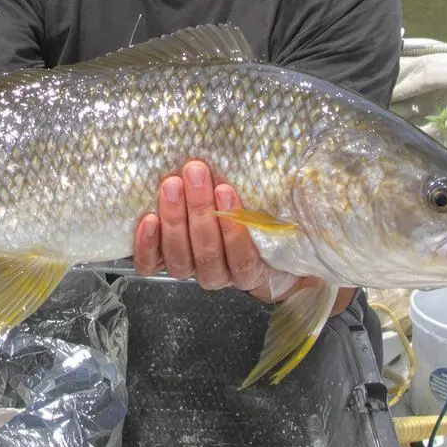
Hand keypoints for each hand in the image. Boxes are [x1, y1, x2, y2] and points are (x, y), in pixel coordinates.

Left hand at [132, 160, 356, 315]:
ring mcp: (191, 272)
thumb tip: (300, 170)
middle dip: (200, 212)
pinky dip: (146, 246)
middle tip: (195, 172)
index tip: (227, 189)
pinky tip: (147, 220)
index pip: (243, 260)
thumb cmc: (260, 221)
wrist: (236, 241)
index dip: (233, 229)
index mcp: (252, 271)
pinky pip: (151, 267)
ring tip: (172, 185)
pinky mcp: (163, 267)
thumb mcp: (276, 216)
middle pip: (208, 255)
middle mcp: (221, 276)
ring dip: (175, 220)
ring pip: (180, 260)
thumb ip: (281, 207)